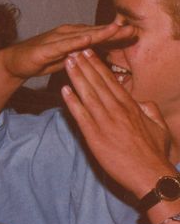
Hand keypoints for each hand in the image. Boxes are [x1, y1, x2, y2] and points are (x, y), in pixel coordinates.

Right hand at [0, 22, 134, 79]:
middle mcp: (65, 34)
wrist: (13, 63)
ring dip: (99, 32)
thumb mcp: (65, 59)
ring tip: (116, 29)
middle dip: (113, 31)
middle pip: (93, 32)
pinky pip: (64, 44)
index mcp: (72, 37)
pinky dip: (78, 40)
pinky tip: (89, 39)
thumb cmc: (39, 60)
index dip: (114, 35)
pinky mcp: (46, 48)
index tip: (133, 34)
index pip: (97, 35)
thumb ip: (81, 55)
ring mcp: (55, 39)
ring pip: (81, 35)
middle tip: (133, 29)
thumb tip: (98, 55)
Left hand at [61, 49, 172, 197]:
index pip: (111, 81)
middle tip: (73, 49)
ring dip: (76, 76)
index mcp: (131, 106)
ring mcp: (105, 122)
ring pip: (88, 93)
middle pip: (97, 82)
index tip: (90, 53)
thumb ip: (150, 111)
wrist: (150, 174)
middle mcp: (117, 110)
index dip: (98, 66)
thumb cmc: (155, 153)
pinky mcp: (95, 136)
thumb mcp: (159, 127)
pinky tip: (63, 89)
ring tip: (67, 61)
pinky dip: (71, 101)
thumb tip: (143, 103)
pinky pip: (81, 115)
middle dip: (84, 65)